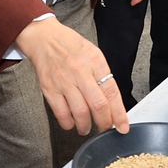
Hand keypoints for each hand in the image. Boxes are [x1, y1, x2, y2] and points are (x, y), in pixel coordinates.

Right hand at [15, 17, 128, 135]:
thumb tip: (112, 101)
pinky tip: (71, 122)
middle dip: (104, 123)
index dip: (119, 113)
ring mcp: (64, 81)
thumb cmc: (70, 46)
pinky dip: (68, 123)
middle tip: (105, 128)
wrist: (44, 39)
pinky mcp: (50, 89)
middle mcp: (81, 72)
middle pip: (98, 105)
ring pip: (80, 113)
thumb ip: (102, 76)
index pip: (112, 92)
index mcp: (95, 62)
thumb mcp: (93, 54)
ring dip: (86, 126)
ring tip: (87, 128)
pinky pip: (61, 113)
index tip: (123, 126)